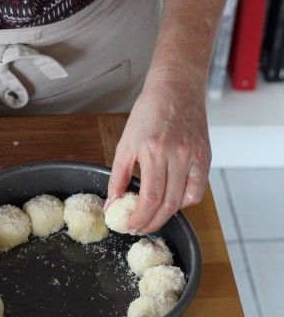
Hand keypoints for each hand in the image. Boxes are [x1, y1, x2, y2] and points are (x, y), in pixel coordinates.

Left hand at [105, 72, 210, 233]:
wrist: (176, 88)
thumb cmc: (148, 112)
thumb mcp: (125, 144)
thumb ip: (118, 177)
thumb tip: (111, 204)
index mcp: (153, 152)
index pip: (149, 199)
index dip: (139, 218)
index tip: (129, 226)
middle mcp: (177, 156)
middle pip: (167, 204)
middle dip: (151, 222)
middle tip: (139, 228)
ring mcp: (194, 156)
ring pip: (183, 200)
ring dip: (166, 215)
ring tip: (152, 218)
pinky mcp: (205, 156)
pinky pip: (198, 189)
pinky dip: (185, 201)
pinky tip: (171, 201)